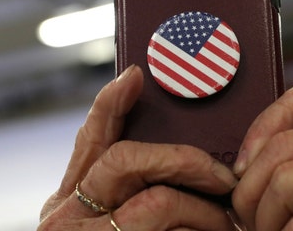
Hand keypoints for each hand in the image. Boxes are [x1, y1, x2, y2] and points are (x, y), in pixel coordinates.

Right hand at [39, 66, 237, 230]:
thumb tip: (178, 153)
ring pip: (156, 200)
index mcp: (67, 202)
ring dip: (201, 207)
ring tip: (228, 222)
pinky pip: (165, 226)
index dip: (112, 104)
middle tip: (222, 174)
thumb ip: (131, 189)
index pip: (92, 139)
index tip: (137, 76)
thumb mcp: (114, 223)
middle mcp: (65, 218)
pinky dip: (199, 229)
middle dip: (184, 160)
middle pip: (128, 159)